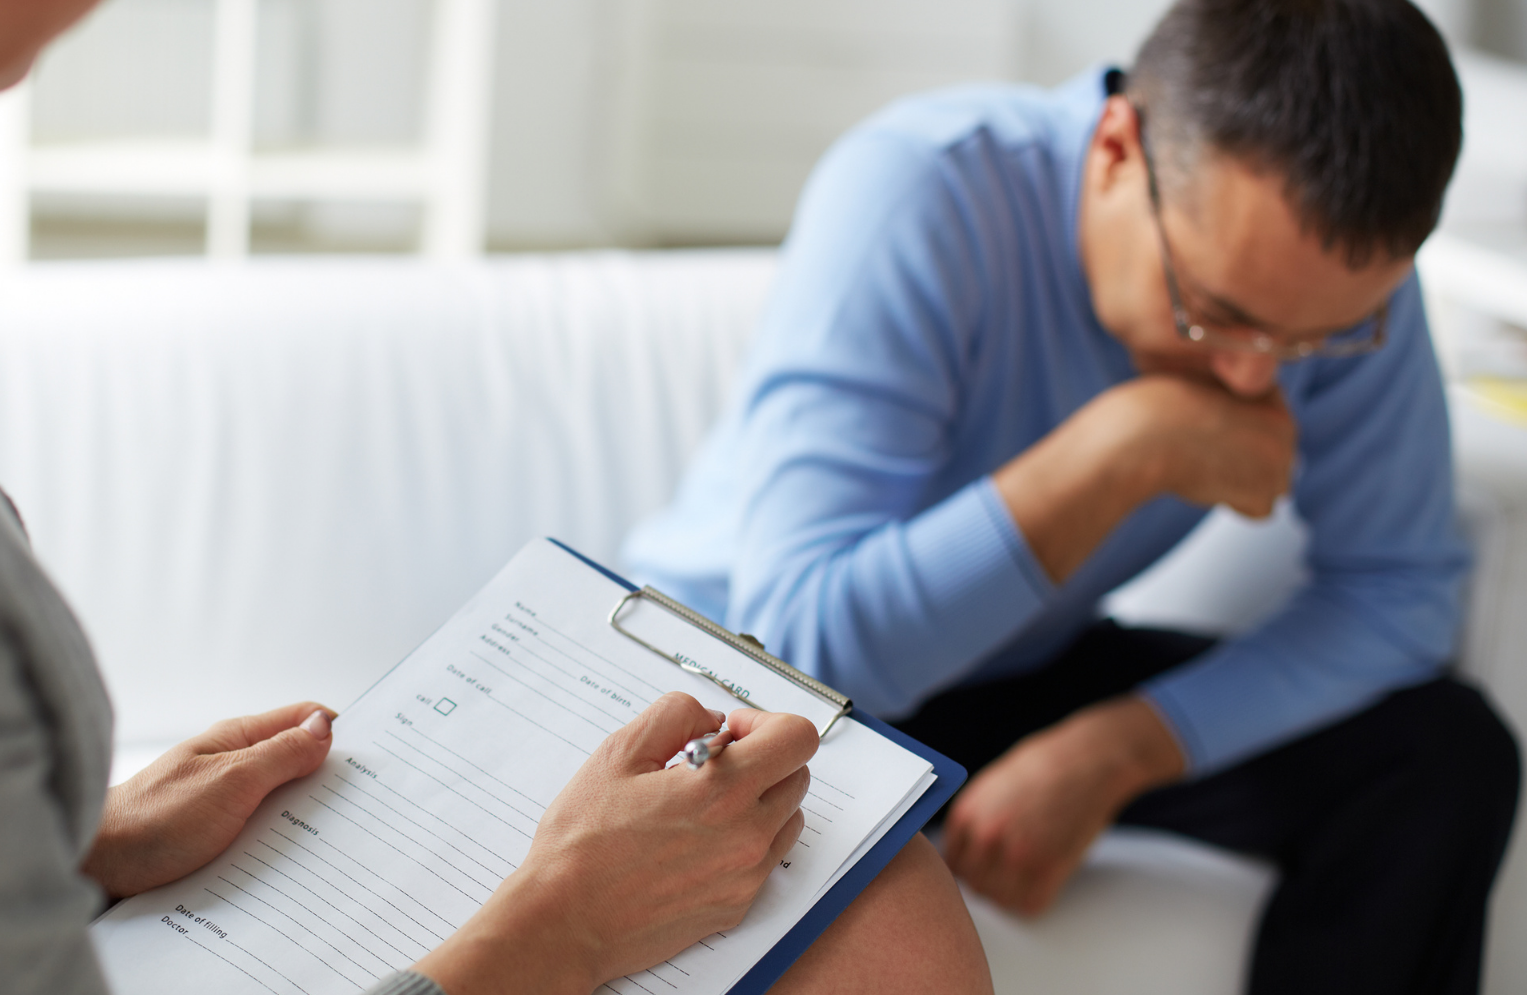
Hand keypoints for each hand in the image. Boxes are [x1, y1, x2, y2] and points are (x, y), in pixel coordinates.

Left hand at [83, 702, 336, 901]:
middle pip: (297, 759)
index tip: (371, 756)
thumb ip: (281, 753)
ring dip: (301, 815)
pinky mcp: (210, 831)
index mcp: (239, 739)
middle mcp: (232, 762)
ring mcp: (220, 797)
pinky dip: (276, 838)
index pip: (305, 717)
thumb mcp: (232, 782)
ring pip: (279, 797)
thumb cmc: (154, 819)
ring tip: (328, 836)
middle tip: (358, 804)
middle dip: (326, 777)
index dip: (339, 731)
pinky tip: (288, 858)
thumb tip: (325, 725)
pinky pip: (257, 828)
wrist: (95, 867)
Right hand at [412, 692, 817, 994]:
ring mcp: (747, 875)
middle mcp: (747, 834)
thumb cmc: (583, 841)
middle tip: (712, 764)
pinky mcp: (738, 905)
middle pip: (797, 774)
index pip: (797, 737)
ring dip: (760, 799)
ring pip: (787, 817)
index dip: (766, 722)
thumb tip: (713, 718)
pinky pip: (767, 858)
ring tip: (704, 804)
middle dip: (763, 757)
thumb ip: (676, 715)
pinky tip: (698, 840)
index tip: (731, 732)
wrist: (565, 922)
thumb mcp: (619, 753)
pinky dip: (747, 838)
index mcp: (723, 790)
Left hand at [942, 696, 1182, 914]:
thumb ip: (976, 816)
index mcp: (968, 812)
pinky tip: (1039, 885)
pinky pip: (1029, 904)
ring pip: (998, 898)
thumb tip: (967, 847)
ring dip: (1008, 895)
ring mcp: (1017, 854)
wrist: (1086, 762)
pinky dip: (1032, 901)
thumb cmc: (1043, 766)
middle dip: (986, 882)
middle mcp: (986, 835)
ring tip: (1022, 880)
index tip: (980, 869)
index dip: (968, 868)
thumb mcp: (991, 784)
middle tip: (1004, 877)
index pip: (953, 861)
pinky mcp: (1049, 867)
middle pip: (973, 883)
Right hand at [993, 373, 1295, 583]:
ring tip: (1190, 466)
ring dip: (1231, 485)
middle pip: (1270, 461)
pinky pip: (1257, 505)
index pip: (1258, 427)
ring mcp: (1278, 442)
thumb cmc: (1129, 425)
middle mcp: (1275, 407)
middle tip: (1191, 456)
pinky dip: (1230, 501)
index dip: (1224, 441)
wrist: (1122, 442)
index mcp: (1250, 382)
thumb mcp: (1167, 403)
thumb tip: (1209, 428)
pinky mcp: (1270, 475)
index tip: (1192, 440)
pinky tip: (1198, 482)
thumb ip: (1199, 409)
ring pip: (1264, 485)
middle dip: (1233, 467)